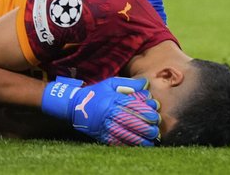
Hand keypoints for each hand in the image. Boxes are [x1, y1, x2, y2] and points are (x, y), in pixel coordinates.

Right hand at [40, 76, 159, 147]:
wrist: (74, 106)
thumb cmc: (96, 93)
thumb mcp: (110, 83)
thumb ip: (129, 84)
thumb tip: (146, 84)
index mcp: (112, 99)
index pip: (131, 107)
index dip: (145, 112)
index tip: (154, 116)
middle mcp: (109, 113)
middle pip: (130, 121)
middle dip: (145, 127)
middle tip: (155, 129)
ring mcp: (105, 125)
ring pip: (125, 134)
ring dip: (140, 138)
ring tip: (151, 139)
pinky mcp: (102, 135)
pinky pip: (118, 142)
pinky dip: (130, 144)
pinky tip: (140, 145)